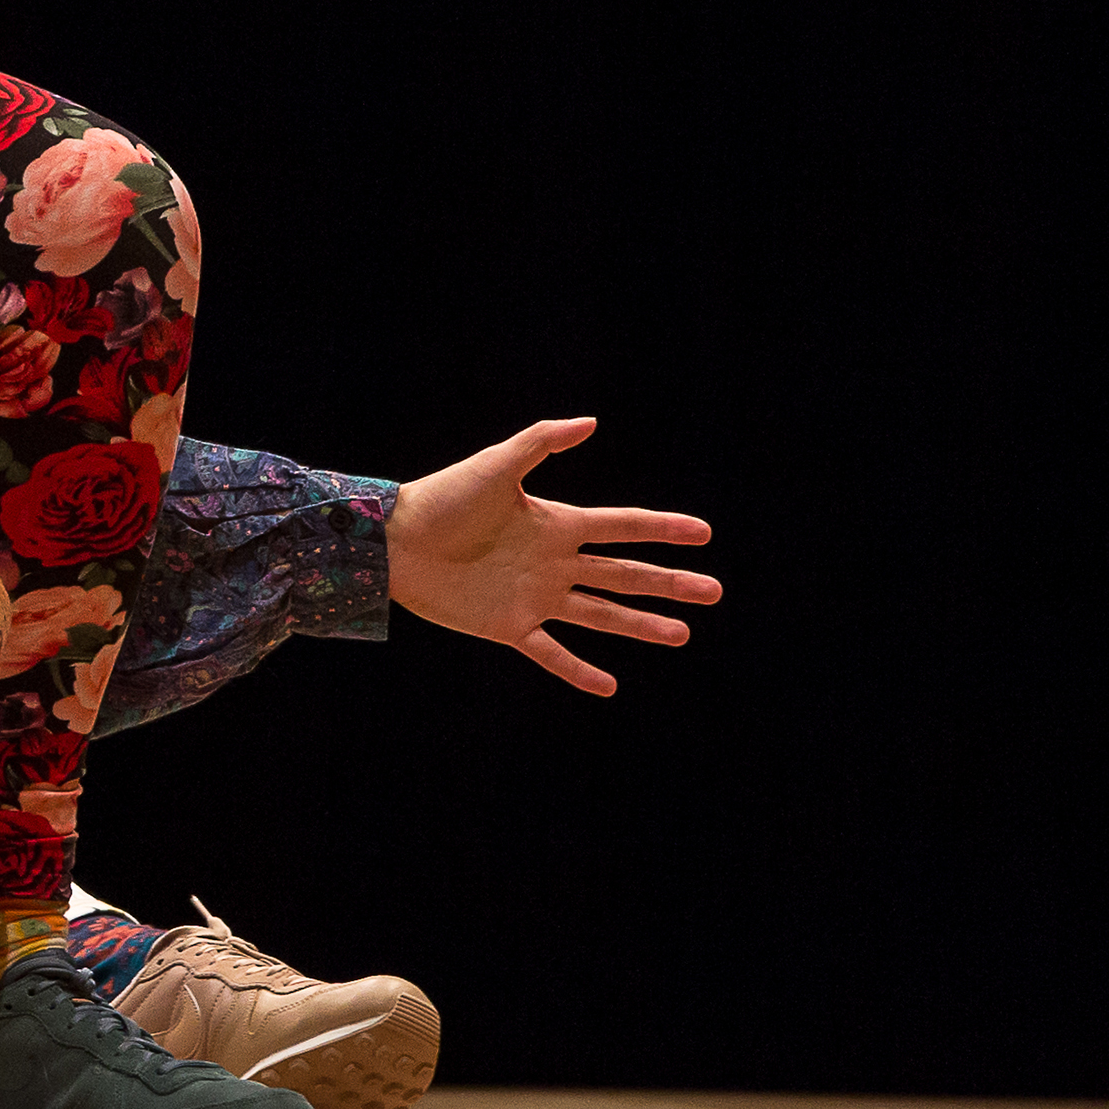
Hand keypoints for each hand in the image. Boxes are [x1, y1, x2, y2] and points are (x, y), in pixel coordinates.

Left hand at [382, 416, 717, 696]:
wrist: (394, 541)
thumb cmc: (442, 498)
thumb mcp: (495, 466)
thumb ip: (541, 441)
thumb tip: (592, 421)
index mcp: (556, 523)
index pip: (622, 527)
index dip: (662, 529)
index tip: (704, 532)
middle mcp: (554, 562)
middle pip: (624, 574)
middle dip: (669, 583)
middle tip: (714, 592)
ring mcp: (535, 596)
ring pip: (601, 614)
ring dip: (641, 625)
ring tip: (682, 634)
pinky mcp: (509, 626)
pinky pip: (552, 653)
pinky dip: (579, 671)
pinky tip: (610, 687)